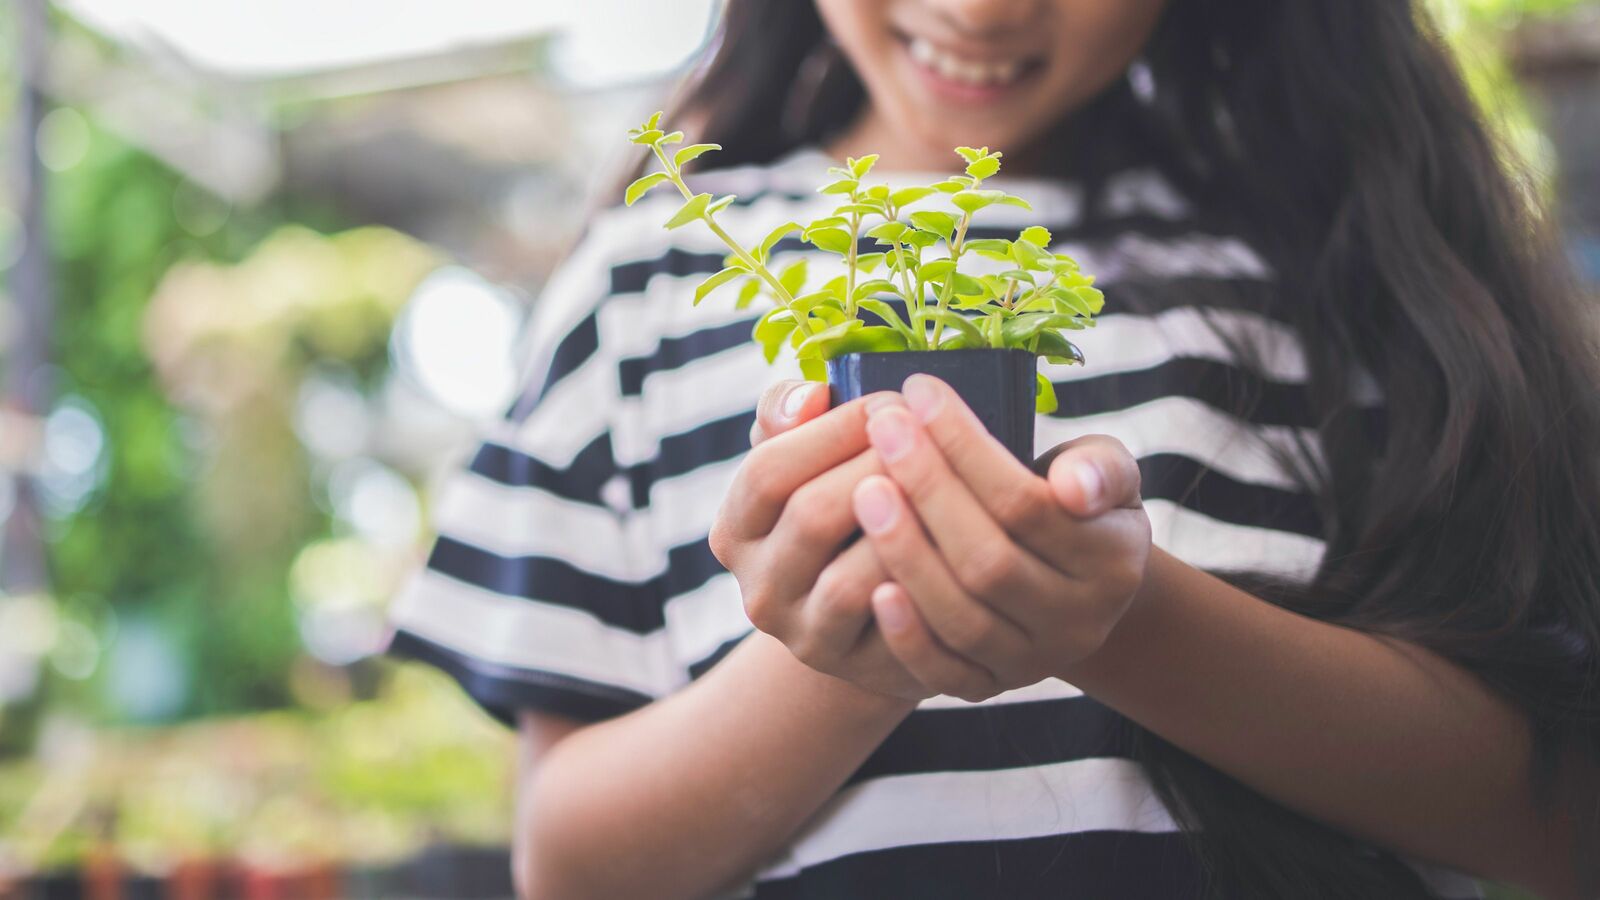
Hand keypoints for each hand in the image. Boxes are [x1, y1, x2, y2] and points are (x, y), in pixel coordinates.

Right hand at [710, 381, 927, 700]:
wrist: (871, 615)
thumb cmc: (842, 510)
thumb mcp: (806, 461)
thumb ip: (791, 413)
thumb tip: (810, 396)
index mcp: (735, 530)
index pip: (768, 470)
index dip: (833, 430)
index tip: (891, 402)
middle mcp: (759, 590)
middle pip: (811, 517)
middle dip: (879, 465)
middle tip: (931, 435)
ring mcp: (806, 637)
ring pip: (849, 581)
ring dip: (905, 526)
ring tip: (947, 484)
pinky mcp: (861, 669)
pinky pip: (895, 632)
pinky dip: (924, 584)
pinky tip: (959, 544)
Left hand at [851, 375, 1150, 702]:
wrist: (1072, 583)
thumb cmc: (1076, 503)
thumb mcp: (1105, 473)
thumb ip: (1100, 467)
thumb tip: (1074, 482)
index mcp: (1112, 561)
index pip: (1027, 504)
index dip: (968, 448)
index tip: (919, 392)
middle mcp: (1078, 622)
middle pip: (989, 561)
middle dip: (929, 489)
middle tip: (882, 428)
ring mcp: (1031, 662)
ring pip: (961, 617)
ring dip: (907, 555)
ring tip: (862, 490)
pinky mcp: (987, 687)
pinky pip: (943, 672)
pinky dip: (908, 635)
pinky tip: (871, 589)